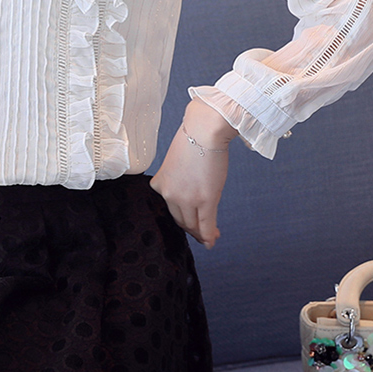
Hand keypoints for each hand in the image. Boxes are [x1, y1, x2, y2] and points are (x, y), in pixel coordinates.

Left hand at [149, 99, 235, 247]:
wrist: (204, 131)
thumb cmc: (193, 140)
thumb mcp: (174, 161)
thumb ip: (176, 178)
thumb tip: (187, 185)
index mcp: (160, 184)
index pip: (170, 209)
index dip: (182, 219)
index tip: (190, 223)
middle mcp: (170, 194)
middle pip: (180, 220)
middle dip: (192, 229)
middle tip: (203, 232)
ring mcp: (187, 199)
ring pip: (193, 224)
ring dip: (202, 233)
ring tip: (211, 235)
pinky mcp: (205, 200)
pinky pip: (206, 224)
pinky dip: (209, 235)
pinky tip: (212, 240)